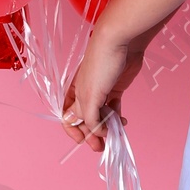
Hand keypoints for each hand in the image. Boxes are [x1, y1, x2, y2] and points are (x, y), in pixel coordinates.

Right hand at [61, 25, 145, 150]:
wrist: (122, 42)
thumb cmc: (101, 64)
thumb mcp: (90, 94)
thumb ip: (88, 116)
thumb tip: (91, 132)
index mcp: (72, 94)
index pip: (67, 118)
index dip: (74, 132)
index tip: (83, 141)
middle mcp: (84, 94)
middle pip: (85, 120)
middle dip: (92, 135)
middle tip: (102, 147)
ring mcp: (100, 92)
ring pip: (100, 116)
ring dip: (106, 128)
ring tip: (116, 135)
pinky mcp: (116, 89)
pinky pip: (113, 109)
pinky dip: (116, 117)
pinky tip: (122, 121)